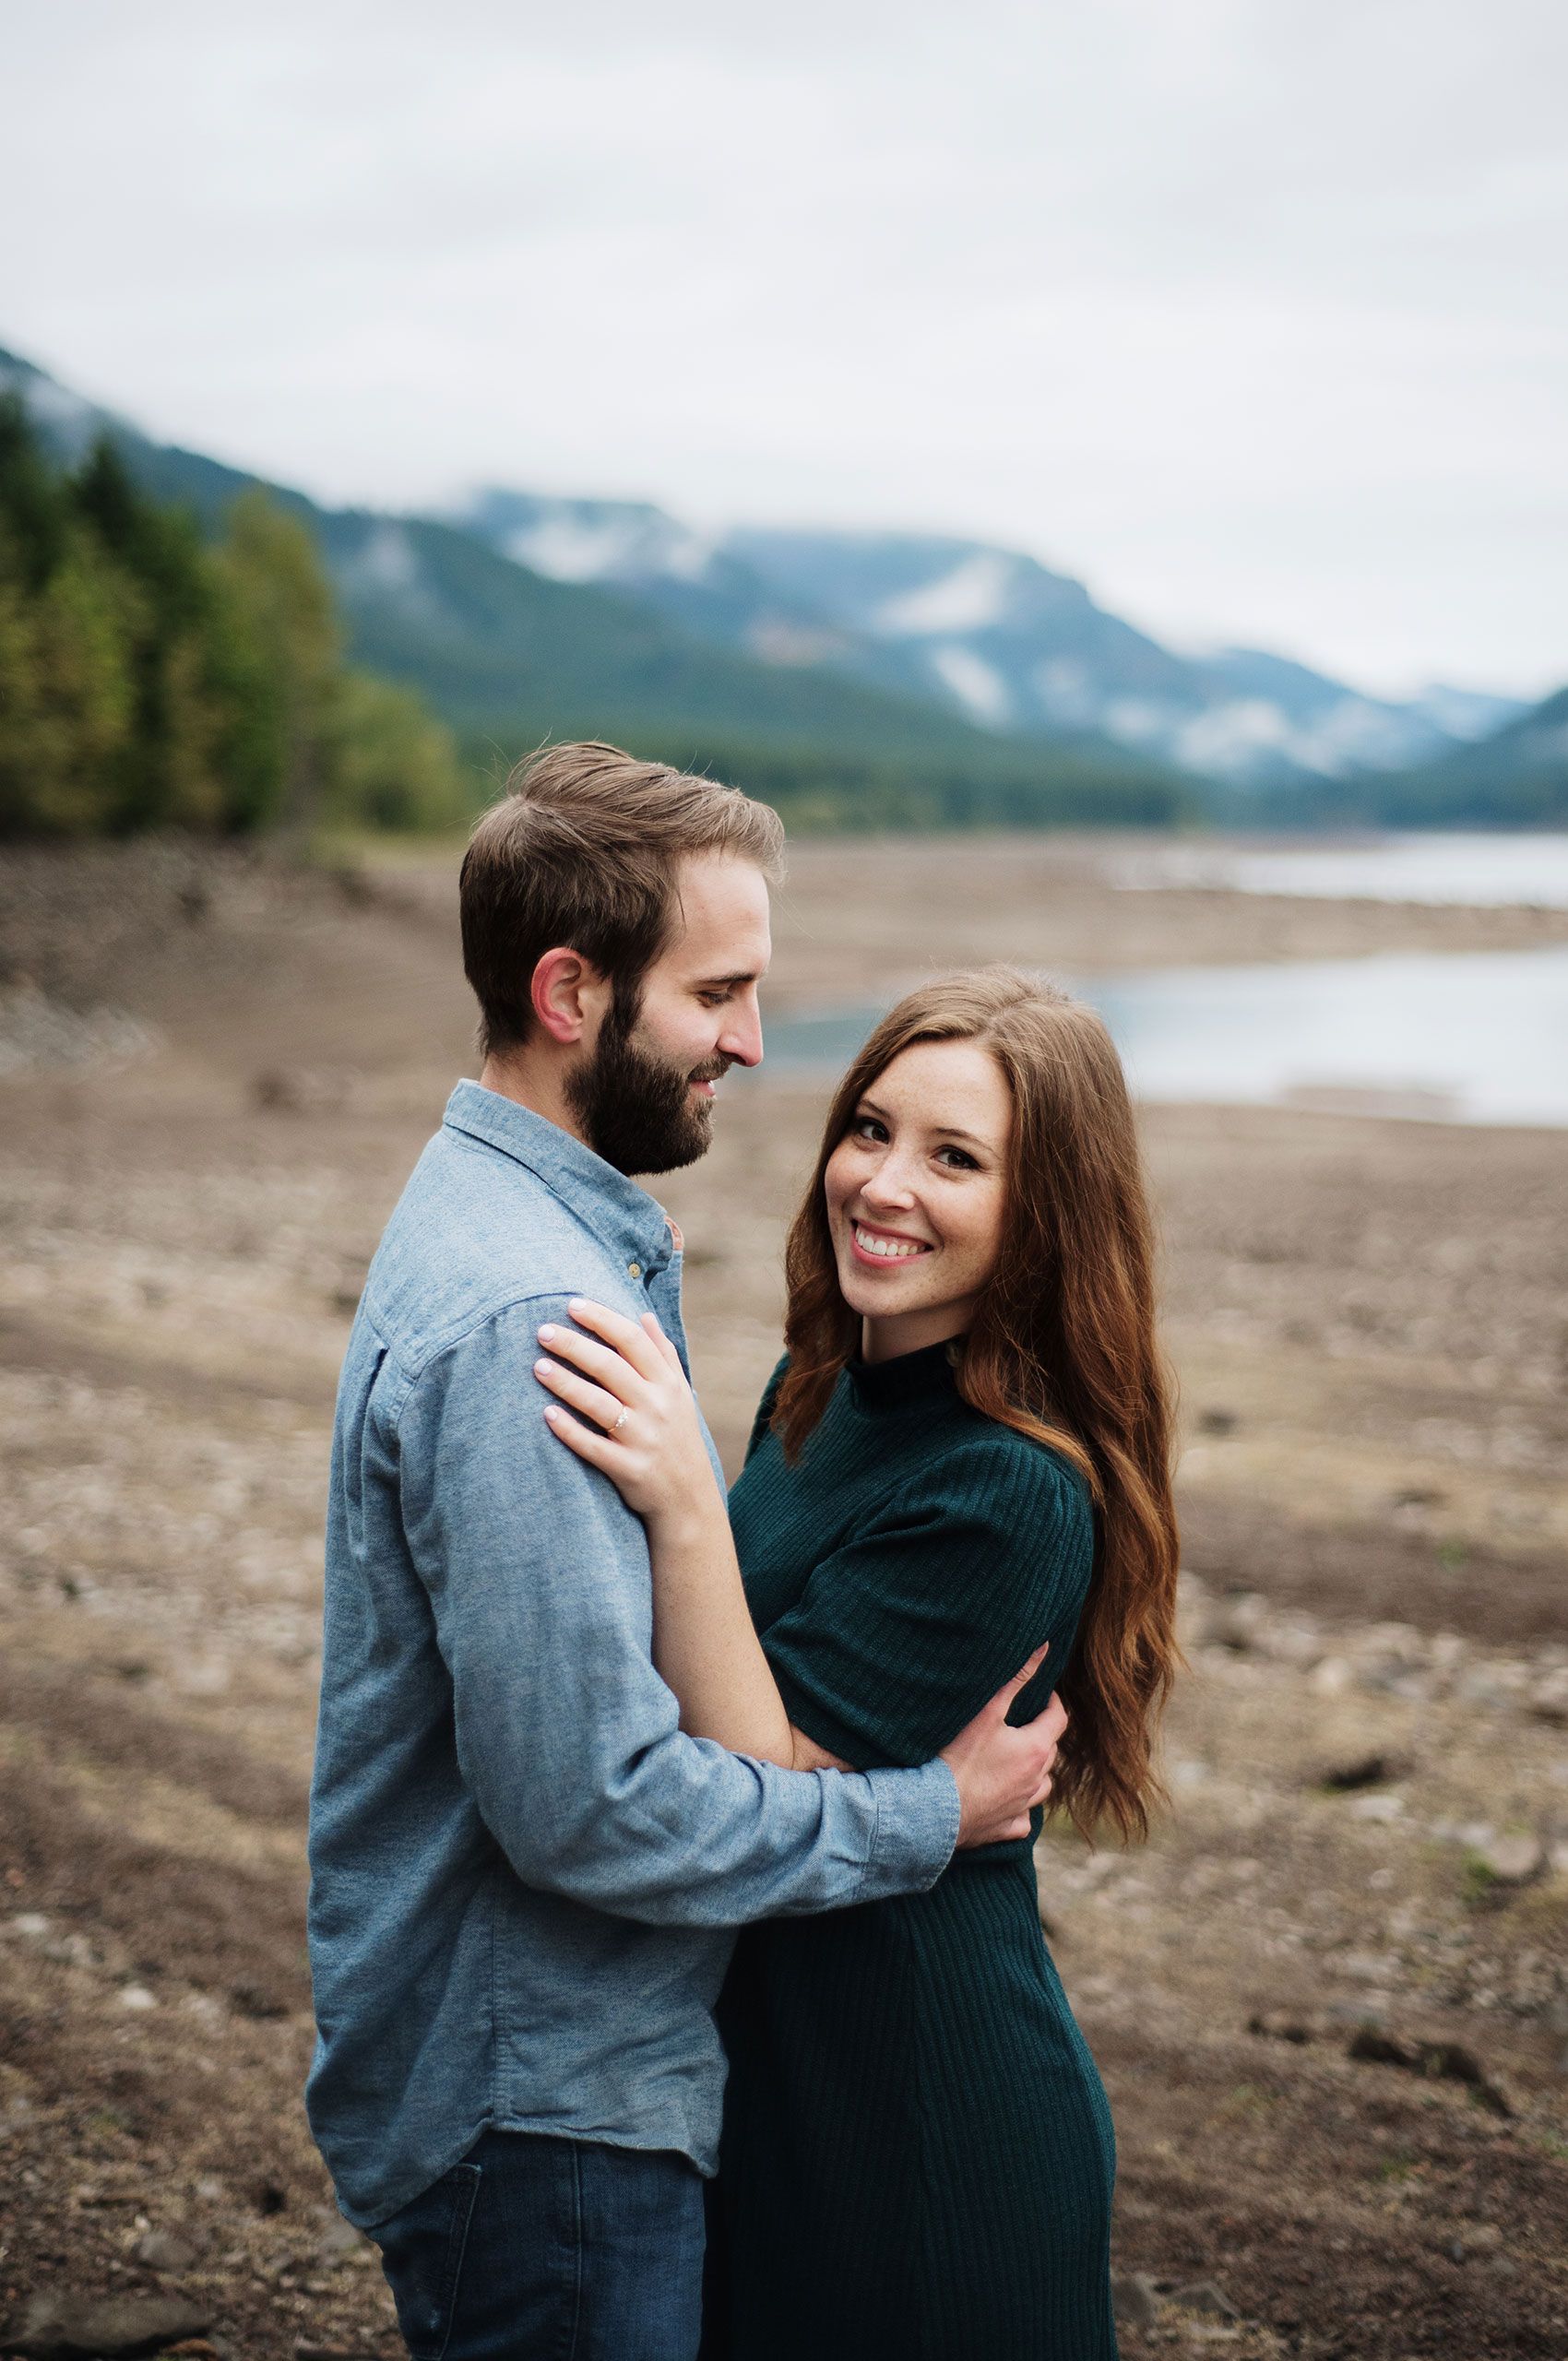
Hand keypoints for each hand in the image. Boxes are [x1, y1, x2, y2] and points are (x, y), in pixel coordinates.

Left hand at [535, 1298, 720, 1527]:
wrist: (689, 1499)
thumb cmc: (678, 1438)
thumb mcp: (680, 1394)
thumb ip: (663, 1354)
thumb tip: (644, 1316)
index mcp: (668, 1384)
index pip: (633, 1341)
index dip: (602, 1319)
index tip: (572, 1304)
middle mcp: (658, 1407)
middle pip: (610, 1366)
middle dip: (574, 1345)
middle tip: (542, 1331)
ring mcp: (643, 1439)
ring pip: (598, 1404)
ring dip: (566, 1383)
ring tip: (537, 1367)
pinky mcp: (629, 1469)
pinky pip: (593, 1446)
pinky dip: (569, 1430)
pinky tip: (547, 1414)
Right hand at [941, 1649, 1067, 1846]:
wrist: (933, 1809)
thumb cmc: (958, 1756)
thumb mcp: (988, 1710)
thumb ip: (1018, 1678)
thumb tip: (1044, 1649)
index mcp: (1035, 1749)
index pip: (1058, 1718)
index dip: (1052, 1702)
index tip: (1043, 1694)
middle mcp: (1036, 1780)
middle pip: (1051, 1751)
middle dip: (1043, 1733)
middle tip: (1025, 1721)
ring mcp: (1022, 1807)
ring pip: (1043, 1787)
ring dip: (1037, 1772)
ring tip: (1021, 1760)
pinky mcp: (1005, 1828)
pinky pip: (1023, 1819)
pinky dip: (1021, 1807)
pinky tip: (1010, 1801)